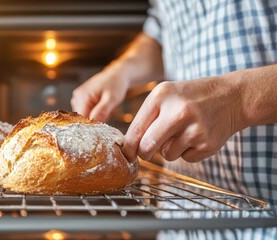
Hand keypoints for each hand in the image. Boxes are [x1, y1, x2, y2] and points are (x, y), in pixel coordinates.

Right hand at [71, 61, 130, 121]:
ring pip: (84, 117)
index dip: (92, 126)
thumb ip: (103, 110)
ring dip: (95, 117)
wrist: (116, 76)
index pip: (82, 119)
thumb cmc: (115, 84)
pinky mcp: (80, 100)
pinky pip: (85, 113)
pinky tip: (101, 107)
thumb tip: (93, 121)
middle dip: (95, 120)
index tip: (102, 126)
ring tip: (105, 108)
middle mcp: (76, 98)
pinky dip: (94, 113)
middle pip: (82, 119)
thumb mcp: (112, 98)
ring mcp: (77, 99)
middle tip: (107, 113)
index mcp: (82, 96)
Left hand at [122, 77, 241, 162]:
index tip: (127, 154)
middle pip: (147, 146)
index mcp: (162, 96)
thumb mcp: (166, 95)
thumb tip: (129, 146)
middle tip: (148, 151)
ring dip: (170, 149)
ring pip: (167, 155)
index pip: (136, 129)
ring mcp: (194, 129)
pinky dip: (188, 152)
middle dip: (145, 153)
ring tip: (183, 132)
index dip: (128, 147)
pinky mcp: (207, 143)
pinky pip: (185, 158)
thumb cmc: (191, 97)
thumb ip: (147, 117)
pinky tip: (196, 136)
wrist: (232, 96)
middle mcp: (178, 112)